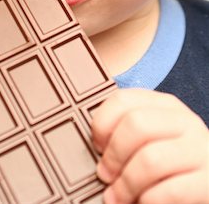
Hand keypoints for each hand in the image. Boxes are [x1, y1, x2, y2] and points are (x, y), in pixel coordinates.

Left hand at [91, 88, 208, 203]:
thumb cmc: (171, 164)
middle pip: (136, 125)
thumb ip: (129, 132)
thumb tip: (95, 144)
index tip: (97, 146)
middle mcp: (185, 121)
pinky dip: (148, 201)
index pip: (123, 99)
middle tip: (105, 176)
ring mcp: (201, 150)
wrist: (207, 184)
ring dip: (126, 184)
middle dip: (113, 155)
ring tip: (117, 198)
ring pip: (151, 159)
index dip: (102, 124)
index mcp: (165, 105)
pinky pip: (170, 191)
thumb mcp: (152, 138)